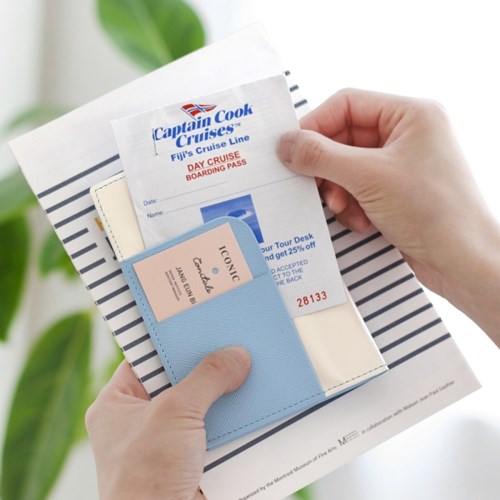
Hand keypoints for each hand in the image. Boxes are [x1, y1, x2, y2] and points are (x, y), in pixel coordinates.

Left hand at [86, 347, 250, 499]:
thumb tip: (237, 355)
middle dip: (206, 366)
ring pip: (199, 405)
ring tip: (249, 364)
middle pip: (177, 380)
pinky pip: (213, 428)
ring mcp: (164, 441)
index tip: (200, 323)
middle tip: (232, 340)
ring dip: (223, 393)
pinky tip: (252, 401)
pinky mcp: (188, 459)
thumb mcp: (175, 413)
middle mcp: (139, 420)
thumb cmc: (146, 477)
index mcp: (117, 404)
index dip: (172, 340)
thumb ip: (206, 379)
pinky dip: (231, 418)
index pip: (145, 358)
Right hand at [278, 89, 499, 343]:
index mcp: (410, 114)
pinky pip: (359, 188)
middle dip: (329, 168)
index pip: (347, 104)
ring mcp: (402, 164)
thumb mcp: (368, 177)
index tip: (291, 150)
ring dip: (339, 191)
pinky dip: (353, 206)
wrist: (463, 261)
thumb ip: (321, 156)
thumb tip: (284, 143)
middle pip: (344, 138)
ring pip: (348, 167)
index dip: (315, 125)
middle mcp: (407, 134)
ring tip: (345, 210)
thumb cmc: (431, 211)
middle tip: (318, 189)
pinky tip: (363, 223)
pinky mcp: (398, 191)